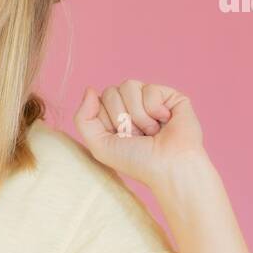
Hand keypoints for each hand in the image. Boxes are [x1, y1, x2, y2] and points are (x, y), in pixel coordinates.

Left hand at [73, 79, 205, 187]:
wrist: (169, 167)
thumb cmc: (136, 161)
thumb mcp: (99, 145)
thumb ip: (83, 118)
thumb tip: (89, 88)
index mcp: (113, 115)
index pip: (97, 100)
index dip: (106, 121)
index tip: (120, 138)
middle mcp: (130, 105)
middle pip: (111, 92)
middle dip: (122, 118)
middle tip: (137, 136)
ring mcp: (149, 98)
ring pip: (128, 86)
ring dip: (137, 115)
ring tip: (150, 130)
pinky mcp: (169, 95)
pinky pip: (150, 89)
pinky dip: (155, 109)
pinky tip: (165, 121)